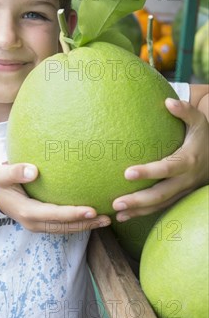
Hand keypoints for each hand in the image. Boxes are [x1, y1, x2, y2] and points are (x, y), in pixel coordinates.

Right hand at [0, 163, 110, 232]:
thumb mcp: (2, 174)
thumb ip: (15, 171)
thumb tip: (34, 171)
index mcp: (27, 212)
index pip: (55, 215)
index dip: (73, 214)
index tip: (92, 210)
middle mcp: (34, 223)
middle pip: (65, 226)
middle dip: (86, 223)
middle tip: (107, 218)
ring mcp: (38, 225)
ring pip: (66, 229)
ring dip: (86, 225)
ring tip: (106, 220)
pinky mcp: (42, 223)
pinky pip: (63, 225)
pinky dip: (78, 223)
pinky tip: (92, 217)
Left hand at [113, 98, 208, 220]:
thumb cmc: (203, 136)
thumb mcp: (199, 121)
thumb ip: (185, 111)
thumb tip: (168, 101)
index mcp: (188, 160)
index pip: (167, 168)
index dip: (148, 172)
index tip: (127, 173)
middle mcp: (185, 179)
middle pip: (160, 194)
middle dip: (138, 200)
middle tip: (117, 203)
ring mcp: (182, 190)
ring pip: (159, 204)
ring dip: (138, 211)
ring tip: (117, 213)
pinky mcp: (178, 196)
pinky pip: (160, 207)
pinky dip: (143, 213)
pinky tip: (124, 216)